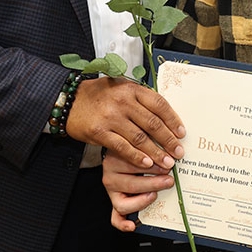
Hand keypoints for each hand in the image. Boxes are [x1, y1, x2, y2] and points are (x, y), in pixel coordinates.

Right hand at [66, 76, 185, 168]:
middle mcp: (123, 101)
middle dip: (169, 140)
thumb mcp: (121, 88)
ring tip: (167, 163)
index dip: (173, 120)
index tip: (182, 133)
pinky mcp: (100, 132)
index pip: (159, 104)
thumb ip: (141, 98)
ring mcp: (111, 117)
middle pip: (153, 123)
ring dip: (156, 153)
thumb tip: (166, 116)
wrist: (69, 101)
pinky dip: (137, 157)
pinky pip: (123, 147)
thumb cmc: (99, 95)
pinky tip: (147, 164)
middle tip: (179, 153)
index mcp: (131, 88)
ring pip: (140, 138)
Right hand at [102, 151, 173, 231]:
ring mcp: (112, 191)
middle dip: (153, 183)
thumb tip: (172, 152)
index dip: (154, 164)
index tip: (169, 164)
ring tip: (156, 195)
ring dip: (143, 201)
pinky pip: (115, 218)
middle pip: (131, 184)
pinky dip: (123, 224)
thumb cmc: (136, 148)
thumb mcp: (142, 143)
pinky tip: (133, 225)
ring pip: (125, 203)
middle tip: (169, 180)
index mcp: (115, 157)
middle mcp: (110, 175)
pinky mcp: (115, 203)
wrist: (122, 148)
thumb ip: (153, 146)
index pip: (133, 163)